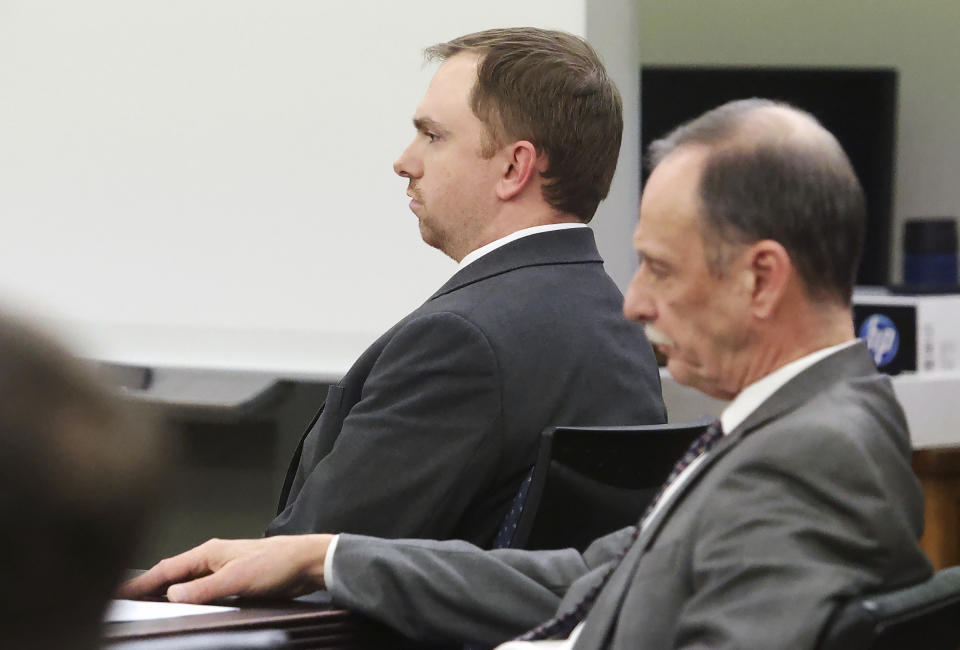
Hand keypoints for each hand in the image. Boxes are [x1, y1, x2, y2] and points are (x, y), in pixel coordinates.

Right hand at [118, 534, 333, 603]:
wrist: (307, 562)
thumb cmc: (276, 564)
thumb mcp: (236, 580)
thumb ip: (203, 589)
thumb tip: (170, 595)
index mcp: (208, 552)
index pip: (165, 569)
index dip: (140, 583)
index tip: (116, 593)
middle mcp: (212, 557)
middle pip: (171, 574)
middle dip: (147, 586)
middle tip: (124, 602)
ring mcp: (222, 567)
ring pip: (185, 581)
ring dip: (166, 592)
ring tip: (145, 605)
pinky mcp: (234, 578)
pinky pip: (201, 588)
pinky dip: (186, 596)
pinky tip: (182, 605)